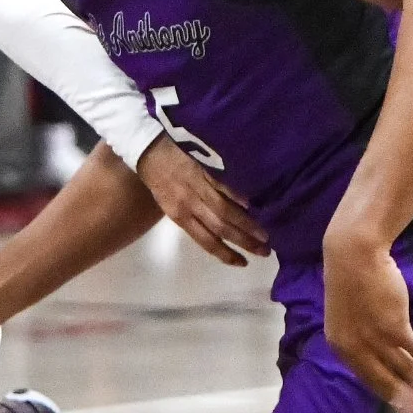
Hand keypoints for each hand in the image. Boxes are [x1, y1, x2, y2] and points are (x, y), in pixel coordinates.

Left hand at [134, 137, 268, 266]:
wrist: (148, 150)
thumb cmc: (158, 178)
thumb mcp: (168, 203)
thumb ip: (191, 215)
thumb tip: (218, 227)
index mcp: (179, 215)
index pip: (206, 241)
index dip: (225, 254)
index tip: (242, 263)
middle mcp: (190, 205)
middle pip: (221, 229)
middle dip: (244, 242)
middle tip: (264, 251)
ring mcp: (199, 187)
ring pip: (226, 211)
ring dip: (247, 224)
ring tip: (265, 234)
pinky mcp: (205, 171)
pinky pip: (225, 186)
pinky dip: (239, 196)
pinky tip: (253, 205)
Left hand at [323, 231, 412, 404]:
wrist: (354, 253)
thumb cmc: (355, 279)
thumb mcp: (352, 316)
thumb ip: (365, 338)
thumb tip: (386, 354)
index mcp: (340, 347)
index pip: (368, 380)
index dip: (390, 395)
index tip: (407, 408)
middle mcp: (353, 349)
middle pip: (385, 383)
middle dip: (409, 401)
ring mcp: (371, 340)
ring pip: (404, 370)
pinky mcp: (391, 328)